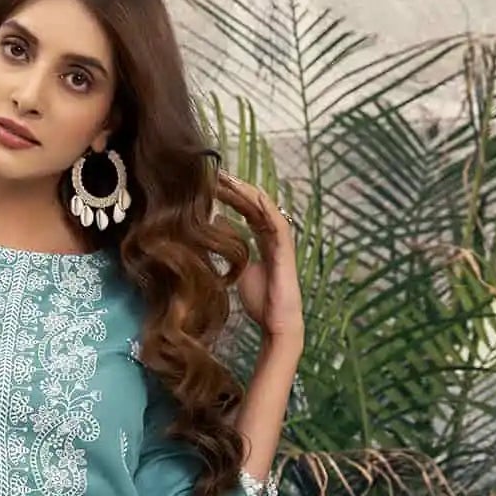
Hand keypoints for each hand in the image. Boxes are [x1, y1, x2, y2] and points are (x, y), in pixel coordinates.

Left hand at [214, 172, 303, 349]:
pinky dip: (264, 207)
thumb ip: (230, 247)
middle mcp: (273, 235)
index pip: (246, 209)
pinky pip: (277, 222)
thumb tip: (215, 224)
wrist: (276, 322)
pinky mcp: (285, 249)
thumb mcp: (237, 268)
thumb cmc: (261, 301)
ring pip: (264, 208)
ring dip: (246, 192)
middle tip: (215, 172)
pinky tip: (251, 195)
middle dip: (235, 187)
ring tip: (227, 179)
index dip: (230, 195)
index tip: (211, 183)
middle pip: (254, 203)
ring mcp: (280, 240)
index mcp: (263, 239)